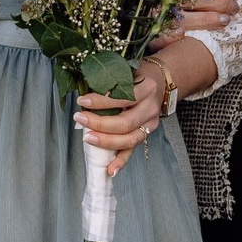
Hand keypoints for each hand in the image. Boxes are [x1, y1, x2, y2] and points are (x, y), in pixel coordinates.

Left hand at [76, 41, 212, 164]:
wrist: (161, 81)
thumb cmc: (138, 75)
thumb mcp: (127, 72)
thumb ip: (109, 83)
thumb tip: (83, 99)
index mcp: (146, 89)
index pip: (122, 98)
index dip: (100, 101)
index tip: (82, 101)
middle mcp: (151, 108)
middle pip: (125, 123)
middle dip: (100, 124)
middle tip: (80, 119)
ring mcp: (150, 124)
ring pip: (129, 139)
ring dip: (106, 142)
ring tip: (87, 138)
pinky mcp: (147, 134)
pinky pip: (133, 151)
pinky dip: (121, 162)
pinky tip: (110, 170)